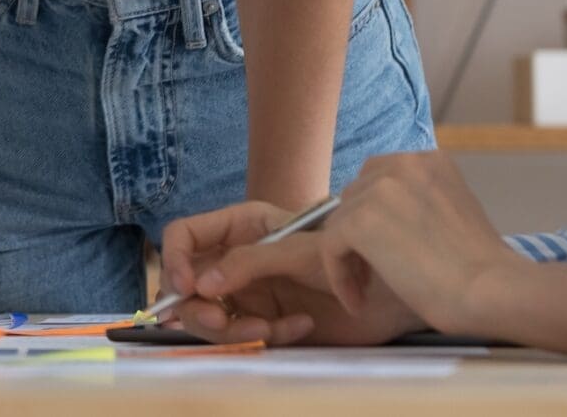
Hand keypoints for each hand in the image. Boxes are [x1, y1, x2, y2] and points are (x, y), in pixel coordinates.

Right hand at [159, 200, 409, 347]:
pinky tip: (302, 326)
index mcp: (238, 228)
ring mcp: (248, 294)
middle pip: (186, 286)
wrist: (391, 292)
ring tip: (268, 330)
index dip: (174, 261)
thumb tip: (200, 286)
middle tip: (220, 321)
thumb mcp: (295, 252)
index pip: (184, 237)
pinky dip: (267, 337)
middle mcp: (235, 260)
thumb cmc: (350, 253)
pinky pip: (243, 337)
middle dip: (198, 308)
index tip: (187, 289)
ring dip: (233, 329)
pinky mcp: (265, 324)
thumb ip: (246, 263)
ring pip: (209, 317)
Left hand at [185, 152, 519, 344]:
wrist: (491, 290)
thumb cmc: (482, 269)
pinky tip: (357, 301)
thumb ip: (420, 204)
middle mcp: (403, 162)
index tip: (387, 254)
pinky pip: (330, 247)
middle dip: (359, 234)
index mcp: (430, 160)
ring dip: (348, 257)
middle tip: (372, 273)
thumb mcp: (453, 213)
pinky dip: (339, 276)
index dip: (376, 217)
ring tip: (365, 290)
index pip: (381, 180)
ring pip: (340, 222)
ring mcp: (380, 188)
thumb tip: (385, 220)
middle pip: (356, 196)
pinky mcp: (360, 219)